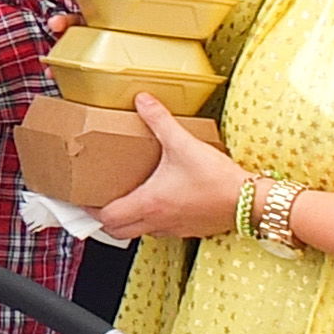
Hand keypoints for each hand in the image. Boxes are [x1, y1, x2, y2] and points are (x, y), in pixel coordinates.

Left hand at [96, 94, 246, 241]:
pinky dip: (152, 221)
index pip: (106, 217)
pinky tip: (159, 203)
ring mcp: (174, 229)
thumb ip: (160, 120)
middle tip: (99, 200)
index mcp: (149, 203)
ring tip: (125, 200)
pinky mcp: (190, 230)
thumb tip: (142, 100)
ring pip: (139, 233)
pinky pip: (161, 232)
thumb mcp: (184, 144)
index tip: (82, 197)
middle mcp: (157, 221)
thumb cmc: (218, 178)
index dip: (89, 209)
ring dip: (128, 221)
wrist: (251, 201)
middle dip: (104, 219)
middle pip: (117, 232)